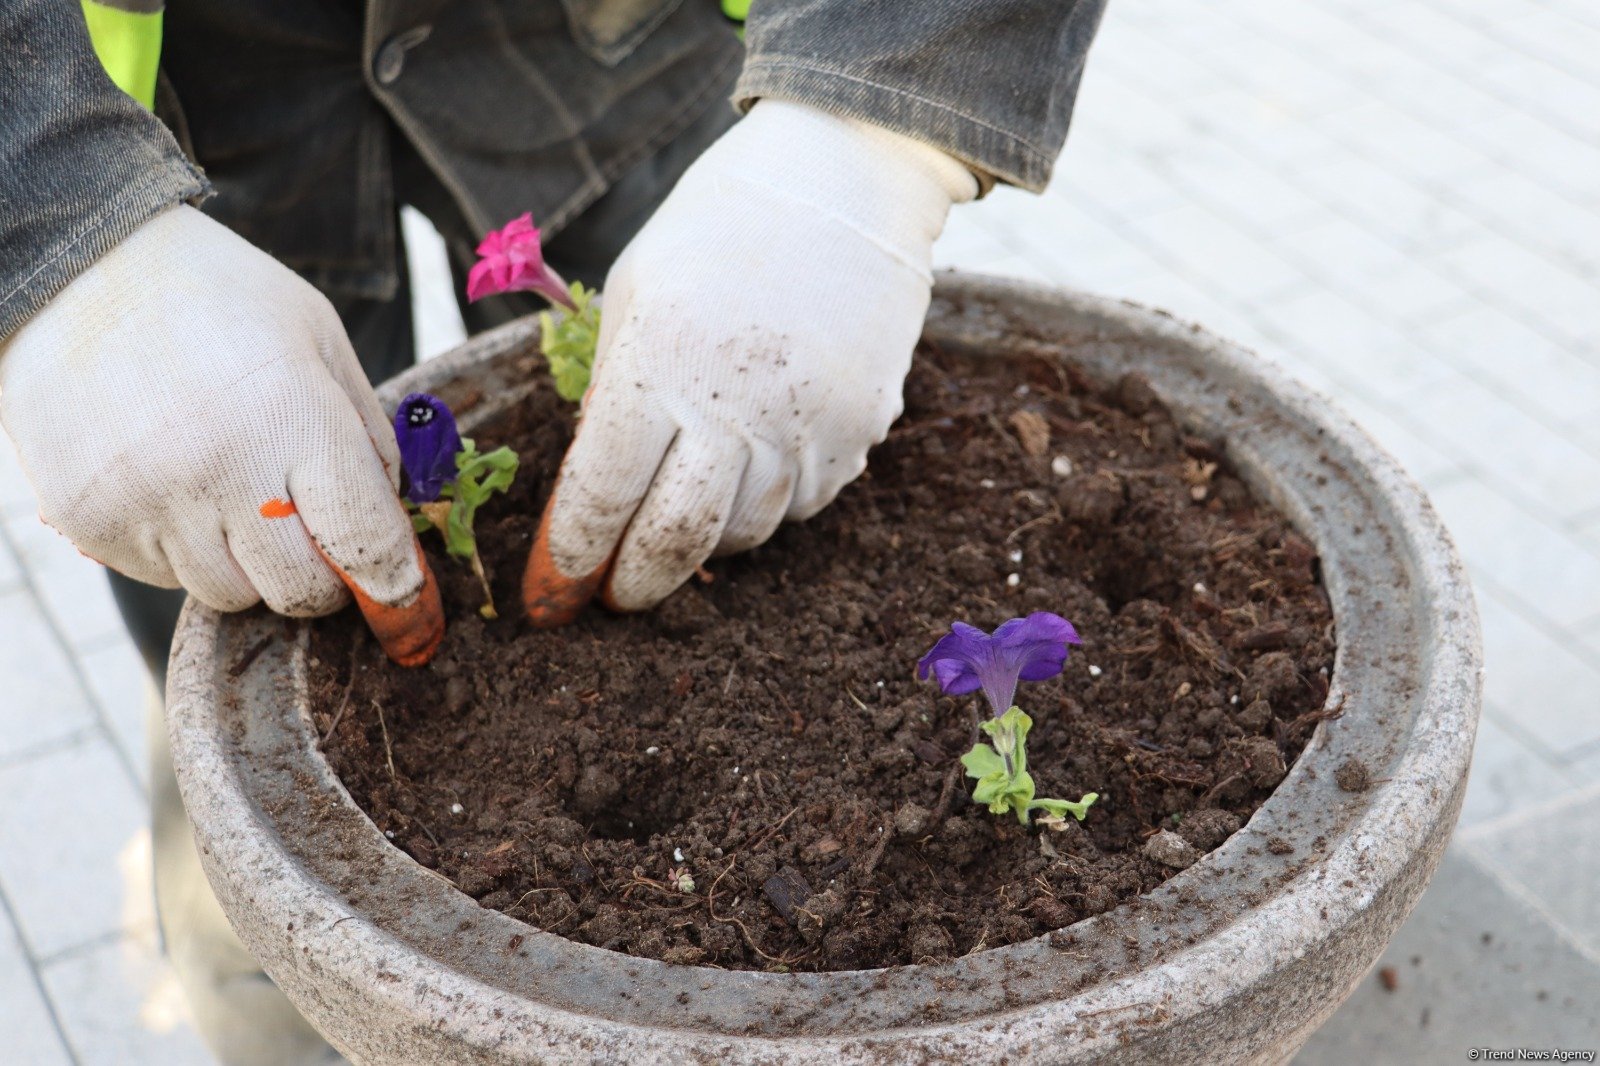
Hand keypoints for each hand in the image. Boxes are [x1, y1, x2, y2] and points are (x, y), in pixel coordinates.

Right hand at [0, 205, 442, 664]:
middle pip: (302, 591)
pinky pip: (166, 579)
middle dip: (323, 576)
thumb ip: (368, 439)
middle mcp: (221, 470)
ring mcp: (148, 501)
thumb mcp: (321, 342)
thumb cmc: (223, 303)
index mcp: (294, 419)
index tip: (405, 598)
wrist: (80, 270)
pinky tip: (175, 484)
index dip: (396, 583)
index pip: (367, 544)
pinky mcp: (90, 522)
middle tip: (315, 533)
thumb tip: (401, 527)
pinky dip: (185, 552)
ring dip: (249, 565)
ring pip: (232, 595)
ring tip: (233, 490)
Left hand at [524, 100, 976, 623]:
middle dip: (634, 583)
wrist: (843, 182)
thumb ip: (612, 398)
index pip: (601, 494)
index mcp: (659, 362)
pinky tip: (756, 457)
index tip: (554, 588)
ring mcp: (808, 423)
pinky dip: (768, 499)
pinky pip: (802, 502)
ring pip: (745, 531)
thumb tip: (598, 498)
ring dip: (705, 535)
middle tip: (615, 593)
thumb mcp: (636, 297)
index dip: (570, 555)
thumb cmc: (717, 233)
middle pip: (676, 540)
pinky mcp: (861, 430)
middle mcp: (735, 404)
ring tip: (688, 502)